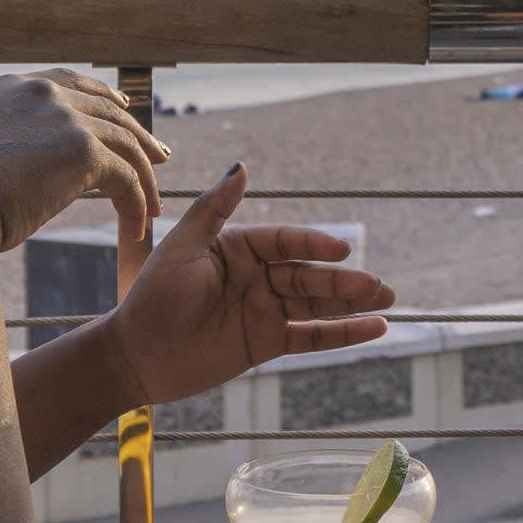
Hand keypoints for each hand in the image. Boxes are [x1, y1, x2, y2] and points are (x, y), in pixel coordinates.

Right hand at [0, 70, 163, 254]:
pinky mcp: (84, 151)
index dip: (103, 97)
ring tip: (154, 205)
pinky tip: (138, 227)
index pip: (70, 82)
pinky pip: (127, 178)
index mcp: (10, 87)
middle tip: (159, 157)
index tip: (123, 111)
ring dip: (145, 176)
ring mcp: (65, 118)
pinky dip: (138, 204)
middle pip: (108, 109)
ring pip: (125, 143)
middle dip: (138, 134)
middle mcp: (41, 93)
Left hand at [110, 167, 394, 401]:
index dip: (313, 246)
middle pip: (308, 275)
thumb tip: (242, 166)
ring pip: (315, 304)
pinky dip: (342, 333)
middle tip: (377, 285)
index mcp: (237, 248)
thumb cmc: (153, 297)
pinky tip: (374, 328)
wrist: (136, 356)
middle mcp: (256, 277)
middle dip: (343, 280)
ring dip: (352, 303)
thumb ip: (214, 208)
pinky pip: (311, 336)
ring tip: (387, 299)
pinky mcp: (266, 343)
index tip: (341, 251)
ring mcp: (264, 311)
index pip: (285, 242)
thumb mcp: (183, 247)